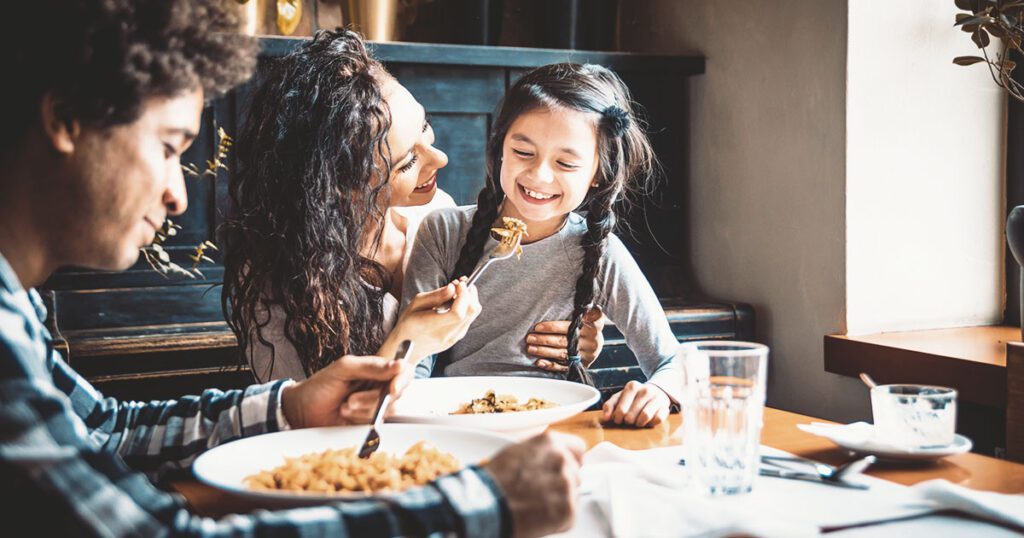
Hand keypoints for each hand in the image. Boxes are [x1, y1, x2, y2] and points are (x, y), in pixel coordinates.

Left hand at [280, 355, 406, 428]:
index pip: (404, 371)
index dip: (402, 380)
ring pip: (388, 410)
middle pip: (397, 393)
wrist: (302, 412)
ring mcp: (376, 406)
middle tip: (350, 399)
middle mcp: (380, 386)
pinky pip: (378, 424)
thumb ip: (371, 366)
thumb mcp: (343, 368)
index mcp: (377, 369)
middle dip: (372, 399)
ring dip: (364, 411)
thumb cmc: (320, 386)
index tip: (391, 389)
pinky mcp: (370, 422)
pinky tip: (346, 417)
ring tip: (344, 406)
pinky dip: (361, 421)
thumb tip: (398, 365)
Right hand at [381, 280, 480, 362]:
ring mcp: (453, 338)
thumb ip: (435, 296)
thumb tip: (452, 288)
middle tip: (460, 284)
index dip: (463, 296)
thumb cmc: (408, 323)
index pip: (457, 313)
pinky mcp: (457, 338)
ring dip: (470, 299)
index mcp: (430, 325)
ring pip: (473, 314)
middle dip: (470, 293)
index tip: (459, 284)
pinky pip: (469, 319)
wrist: (406, 347)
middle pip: (470, 312)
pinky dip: (467, 307)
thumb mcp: (415, 304)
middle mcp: (444, 335)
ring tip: (458, 291)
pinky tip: (457, 302)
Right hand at [483, 432, 584, 537]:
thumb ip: (540, 453)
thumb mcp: (516, 452)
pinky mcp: (567, 510)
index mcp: (550, 442)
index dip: (571, 460)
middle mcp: (561, 460)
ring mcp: (566, 485)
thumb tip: (549, 459)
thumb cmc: (493, 481)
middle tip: (540, 492)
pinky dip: (557, 520)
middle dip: (561, 483)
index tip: (566, 468)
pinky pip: (569, 515)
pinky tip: (538, 516)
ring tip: (535, 505)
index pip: (578, 448)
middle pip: (575, 473)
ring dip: (559, 501)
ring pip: (573, 495)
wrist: (485, 505)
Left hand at [530, 306, 604, 372]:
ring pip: (562, 354)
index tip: (537, 327)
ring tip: (530, 348)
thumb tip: (586, 304)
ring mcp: (586, 355)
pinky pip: (564, 366)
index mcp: (594, 326)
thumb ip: (586, 310)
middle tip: (529, 338)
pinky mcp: (581, 365)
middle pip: (563, 341)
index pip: (569, 326)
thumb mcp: (591, 314)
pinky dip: (551, 365)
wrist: (597, 342)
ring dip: (544, 352)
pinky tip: (540, 362)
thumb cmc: (587, 324)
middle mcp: (591, 341)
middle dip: (544, 339)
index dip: (552, 327)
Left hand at [602, 381, 670, 427]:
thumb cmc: (634, 397)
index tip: (618, 420)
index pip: (621, 409)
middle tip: (629, 421)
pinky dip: (651, 423)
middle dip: (628, 421)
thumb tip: (606, 417)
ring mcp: (657, 398)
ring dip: (639, 423)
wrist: (657, 391)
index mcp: (632, 386)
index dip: (618, 418)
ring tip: (638, 422)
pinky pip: (657, 419)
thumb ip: (610, 405)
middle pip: (631, 415)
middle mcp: (645, 390)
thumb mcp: (620, 397)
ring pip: (645, 416)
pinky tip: (648, 421)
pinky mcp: (665, 407)